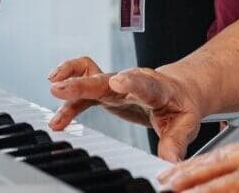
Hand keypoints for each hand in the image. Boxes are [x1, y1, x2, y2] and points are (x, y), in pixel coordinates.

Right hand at [48, 58, 203, 160]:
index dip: (130, 82)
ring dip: (71, 80)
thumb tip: (169, 163)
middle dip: (83, 82)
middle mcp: (133, 81)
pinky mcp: (106, 90)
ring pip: (92, 75)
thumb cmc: (180, 106)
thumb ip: (175, 143)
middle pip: (106, 79)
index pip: (143, 83)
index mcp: (156, 88)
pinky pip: (85, 89)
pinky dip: (70, 100)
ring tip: (52, 89)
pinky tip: (57, 119)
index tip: (118, 81)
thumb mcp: (186, 124)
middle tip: (61, 87)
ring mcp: (117, 84)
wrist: (178, 90)